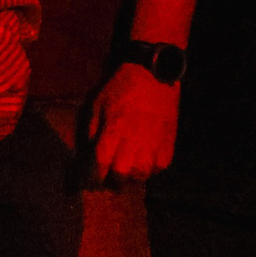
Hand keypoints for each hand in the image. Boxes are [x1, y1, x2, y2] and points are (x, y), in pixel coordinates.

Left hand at [86, 60, 179, 182]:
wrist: (151, 74)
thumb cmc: (119, 88)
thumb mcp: (96, 104)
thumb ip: (91, 131)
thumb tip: (86, 155)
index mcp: (113, 129)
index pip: (100, 164)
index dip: (92, 177)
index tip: (87, 182)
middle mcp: (134, 139)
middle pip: (121, 175)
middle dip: (111, 183)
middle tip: (107, 181)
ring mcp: (154, 141)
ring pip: (142, 174)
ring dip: (131, 178)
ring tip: (125, 173)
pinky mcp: (169, 140)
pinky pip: (161, 166)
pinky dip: (152, 170)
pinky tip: (144, 164)